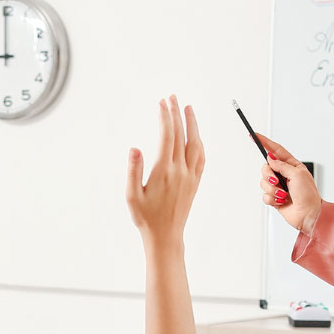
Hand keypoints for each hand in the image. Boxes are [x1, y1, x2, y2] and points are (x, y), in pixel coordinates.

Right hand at [126, 96, 205, 246]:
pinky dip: (199, 142)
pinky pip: (201, 158)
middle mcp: (180, 171)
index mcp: (164, 171)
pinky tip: (196, 136)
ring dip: (192, 124)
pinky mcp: (195, 183)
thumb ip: (134, 170)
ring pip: (195, 144)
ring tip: (188, 109)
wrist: (165, 236)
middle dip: (177, 114)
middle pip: (181, 135)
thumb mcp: (132, 195)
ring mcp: (190, 176)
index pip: (167, 136)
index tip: (162, 103)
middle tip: (173, 97)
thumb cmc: (146, 217)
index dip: (165, 117)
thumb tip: (135, 148)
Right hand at [254, 134, 322, 233]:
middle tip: (276, 181)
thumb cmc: (308, 195)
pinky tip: (281, 201)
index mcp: (292, 166)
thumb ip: (282, 165)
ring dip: (272, 190)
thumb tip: (270, 159)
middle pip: (266, 168)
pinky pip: (265, 195)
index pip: (275, 150)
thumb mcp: (298, 175)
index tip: (254, 135)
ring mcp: (278, 186)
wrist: (309, 215)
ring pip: (263, 182)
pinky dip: (272, 199)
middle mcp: (284, 175)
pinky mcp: (275, 198)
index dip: (265, 142)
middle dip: (268, 175)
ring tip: (283, 195)